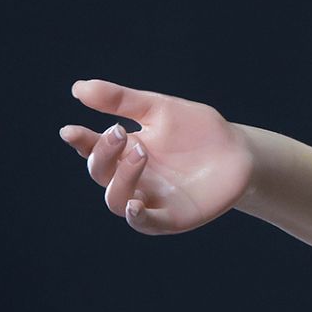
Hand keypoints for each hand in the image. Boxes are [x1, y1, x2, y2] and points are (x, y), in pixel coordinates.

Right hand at [59, 78, 253, 235]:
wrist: (241, 152)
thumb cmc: (199, 131)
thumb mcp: (161, 109)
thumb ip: (122, 100)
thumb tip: (78, 88)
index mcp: (127, 150)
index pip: (93, 148)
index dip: (80, 141)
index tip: (70, 130)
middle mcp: (132, 177)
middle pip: (100, 172)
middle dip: (102, 153)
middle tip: (120, 133)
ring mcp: (150, 199)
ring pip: (116, 199)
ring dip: (121, 177)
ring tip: (140, 152)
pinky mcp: (171, 218)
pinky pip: (145, 224)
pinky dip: (136, 217)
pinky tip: (135, 204)